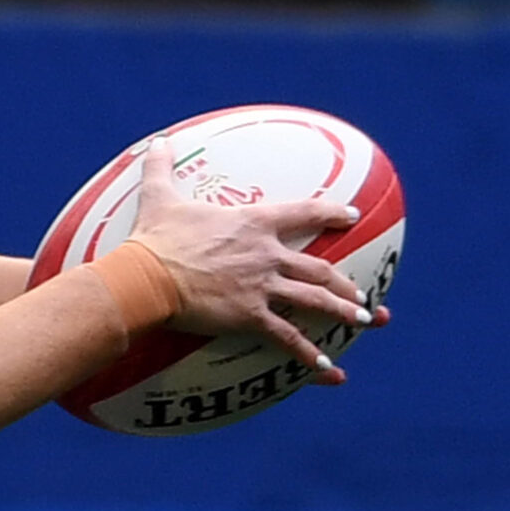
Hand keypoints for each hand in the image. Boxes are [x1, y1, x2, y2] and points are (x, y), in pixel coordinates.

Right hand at [124, 133, 386, 382]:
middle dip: (345, 282)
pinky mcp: (250, 316)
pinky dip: (310, 354)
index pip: (303, 213)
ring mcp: (262, 286)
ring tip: (364, 320)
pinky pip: (288, 337)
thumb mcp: (158, 196)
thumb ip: (162, 167)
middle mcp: (267, 254)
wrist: (146, 278)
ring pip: (316, 300)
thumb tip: (157, 141)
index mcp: (252, 222)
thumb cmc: (154, 238)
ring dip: (343, 311)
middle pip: (320, 268)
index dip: (331, 212)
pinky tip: (329, 368)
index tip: (351, 215)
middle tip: (362, 293)